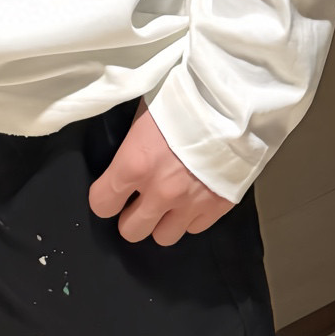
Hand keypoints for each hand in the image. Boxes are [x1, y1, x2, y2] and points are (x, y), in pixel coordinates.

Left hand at [88, 103, 233, 245]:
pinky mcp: (216, 209)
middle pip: (131, 231)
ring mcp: (189, 204)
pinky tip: (192, 196)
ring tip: (168, 200)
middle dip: (131, 216)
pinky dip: (190, 217)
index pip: (102, 204)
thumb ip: (132, 144)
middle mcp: (159, 192)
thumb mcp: (144, 112)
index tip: (111, 190)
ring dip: (162, 221)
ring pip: (164, 237)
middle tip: (139, 199)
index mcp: (134, 164)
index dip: (104, 197)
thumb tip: (123, 155)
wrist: (233, 104)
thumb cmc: (183, 98)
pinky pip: (194, 229)